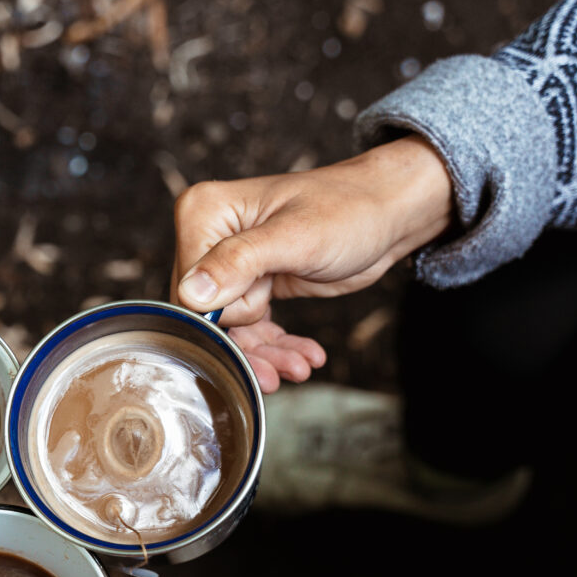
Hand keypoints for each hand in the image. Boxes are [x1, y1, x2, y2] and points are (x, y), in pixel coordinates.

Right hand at [172, 135, 452, 391]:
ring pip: (231, 329)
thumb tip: (191, 293)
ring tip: (299, 367)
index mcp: (204, 212)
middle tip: (283, 367)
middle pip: (207, 313)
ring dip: (266, 354)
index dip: (224, 312)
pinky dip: (277, 346)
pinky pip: (252, 328)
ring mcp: (230, 263)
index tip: (264, 309)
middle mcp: (208, 236)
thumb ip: (239, 262)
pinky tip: (304, 356)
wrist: (388, 213)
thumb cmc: (349, 209)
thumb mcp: (295, 237)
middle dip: (248, 343)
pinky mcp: (252, 284)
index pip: (188, 287)